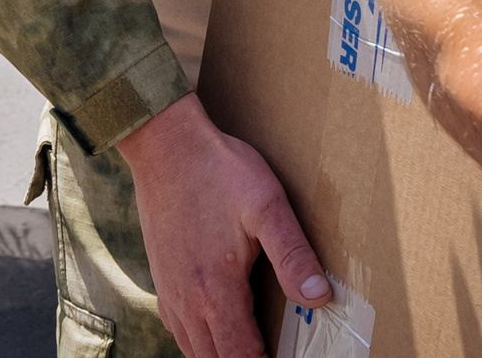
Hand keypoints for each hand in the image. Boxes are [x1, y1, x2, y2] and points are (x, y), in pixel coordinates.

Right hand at [113, 95, 327, 357]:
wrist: (165, 145)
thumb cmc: (219, 171)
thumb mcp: (267, 205)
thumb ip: (293, 254)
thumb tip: (319, 296)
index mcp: (218, 291)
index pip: (243, 356)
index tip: (285, 355)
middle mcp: (188, 301)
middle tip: (270, 351)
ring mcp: (170, 292)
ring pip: (194, 351)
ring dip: (221, 354)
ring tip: (248, 345)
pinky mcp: (161, 279)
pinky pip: (178, 330)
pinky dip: (199, 341)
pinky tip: (216, 327)